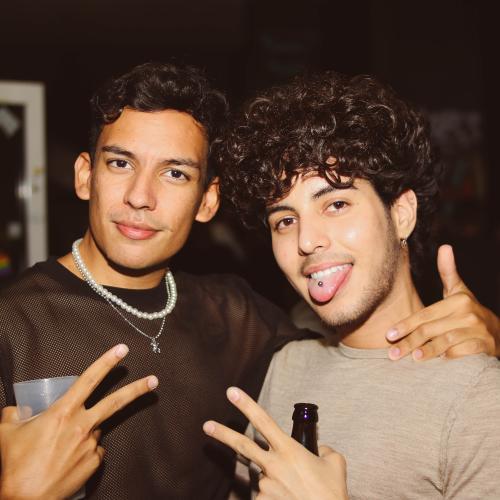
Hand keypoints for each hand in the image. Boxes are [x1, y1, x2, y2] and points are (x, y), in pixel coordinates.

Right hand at [0, 344, 157, 499]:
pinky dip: (84, 451)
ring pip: (96, 429)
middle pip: (116, 401)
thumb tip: (17, 410)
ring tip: (59, 449)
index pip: (89, 379)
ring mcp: (90, 445)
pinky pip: (94, 451)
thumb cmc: (11, 466)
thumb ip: (14, 414)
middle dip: (137, 388)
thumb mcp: (6, 433)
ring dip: (85, 432)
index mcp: (63, 412)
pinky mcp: (93, 463)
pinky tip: (67, 461)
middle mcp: (82, 426)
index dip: (107, 361)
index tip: (122, 349)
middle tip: (155, 380)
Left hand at [203, 387, 347, 499]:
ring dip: (277, 480)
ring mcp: (266, 486)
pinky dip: (278, 496)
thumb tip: (318, 450)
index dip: (246, 404)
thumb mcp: (335, 463)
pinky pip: (267, 495)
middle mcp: (273, 465)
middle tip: (207, 425)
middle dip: (222, 434)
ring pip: (265, 476)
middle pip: (243, 445)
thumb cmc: (332, 493)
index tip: (231, 392)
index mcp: (289, 450)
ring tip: (297, 491)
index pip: (263, 421)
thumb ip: (323, 450)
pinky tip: (291, 498)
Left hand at [387, 244, 499, 360]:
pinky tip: (437, 364)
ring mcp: (477, 330)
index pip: (425, 314)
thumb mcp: (459, 291)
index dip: (406, 325)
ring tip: (413, 358)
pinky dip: (449, 358)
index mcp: (458, 299)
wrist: (498, 332)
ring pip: (446, 342)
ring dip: (428, 351)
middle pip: (431, 329)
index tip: (389, 334)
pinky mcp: (484, 346)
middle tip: (392, 353)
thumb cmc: (467, 311)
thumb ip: (448, 272)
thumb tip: (445, 247)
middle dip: (409, 342)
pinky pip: (463, 353)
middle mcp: (468, 314)